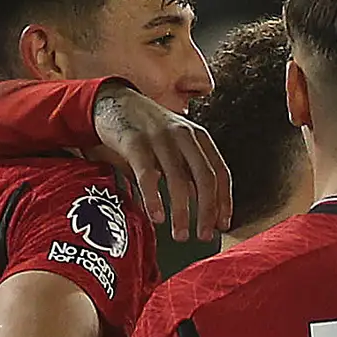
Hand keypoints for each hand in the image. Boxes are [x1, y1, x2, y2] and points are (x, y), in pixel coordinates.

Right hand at [93, 82, 232, 244]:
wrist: (112, 100)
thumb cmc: (148, 130)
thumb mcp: (176, 145)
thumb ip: (189, 172)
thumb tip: (204, 211)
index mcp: (199, 137)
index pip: (221, 172)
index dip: (224, 201)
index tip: (222, 225)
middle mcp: (183, 135)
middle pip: (205, 178)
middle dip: (207, 211)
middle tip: (204, 236)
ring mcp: (159, 137)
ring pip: (178, 179)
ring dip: (182, 211)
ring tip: (180, 235)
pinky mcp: (134, 141)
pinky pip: (147, 174)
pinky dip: (154, 198)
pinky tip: (157, 217)